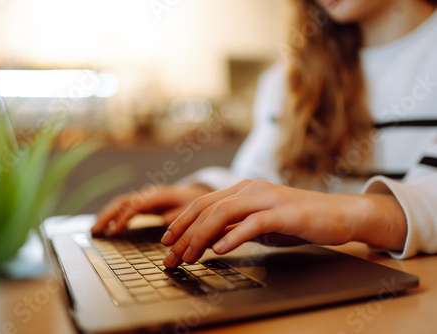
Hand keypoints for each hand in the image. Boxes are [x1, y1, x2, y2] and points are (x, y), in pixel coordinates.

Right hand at [92, 183, 211, 235]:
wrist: (196, 194)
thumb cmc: (195, 204)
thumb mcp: (193, 210)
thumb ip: (181, 216)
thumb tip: (165, 221)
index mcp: (160, 195)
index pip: (136, 205)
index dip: (124, 218)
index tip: (114, 232)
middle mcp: (149, 194)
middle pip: (123, 201)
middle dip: (108, 215)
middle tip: (96, 230)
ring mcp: (145, 197)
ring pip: (120, 203)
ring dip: (107, 215)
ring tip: (95, 230)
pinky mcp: (143, 203)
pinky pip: (124, 207)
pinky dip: (113, 215)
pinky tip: (107, 227)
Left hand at [161, 179, 406, 267]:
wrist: (340, 214)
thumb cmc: (298, 220)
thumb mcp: (260, 224)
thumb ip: (235, 228)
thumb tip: (208, 241)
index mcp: (243, 189)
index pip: (203, 203)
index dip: (180, 222)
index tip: (166, 242)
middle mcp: (252, 189)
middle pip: (207, 207)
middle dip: (184, 233)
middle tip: (170, 256)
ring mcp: (268, 198)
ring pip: (225, 212)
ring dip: (202, 236)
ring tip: (190, 256)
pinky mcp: (286, 212)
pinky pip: (253, 222)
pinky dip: (234, 235)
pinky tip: (220, 249)